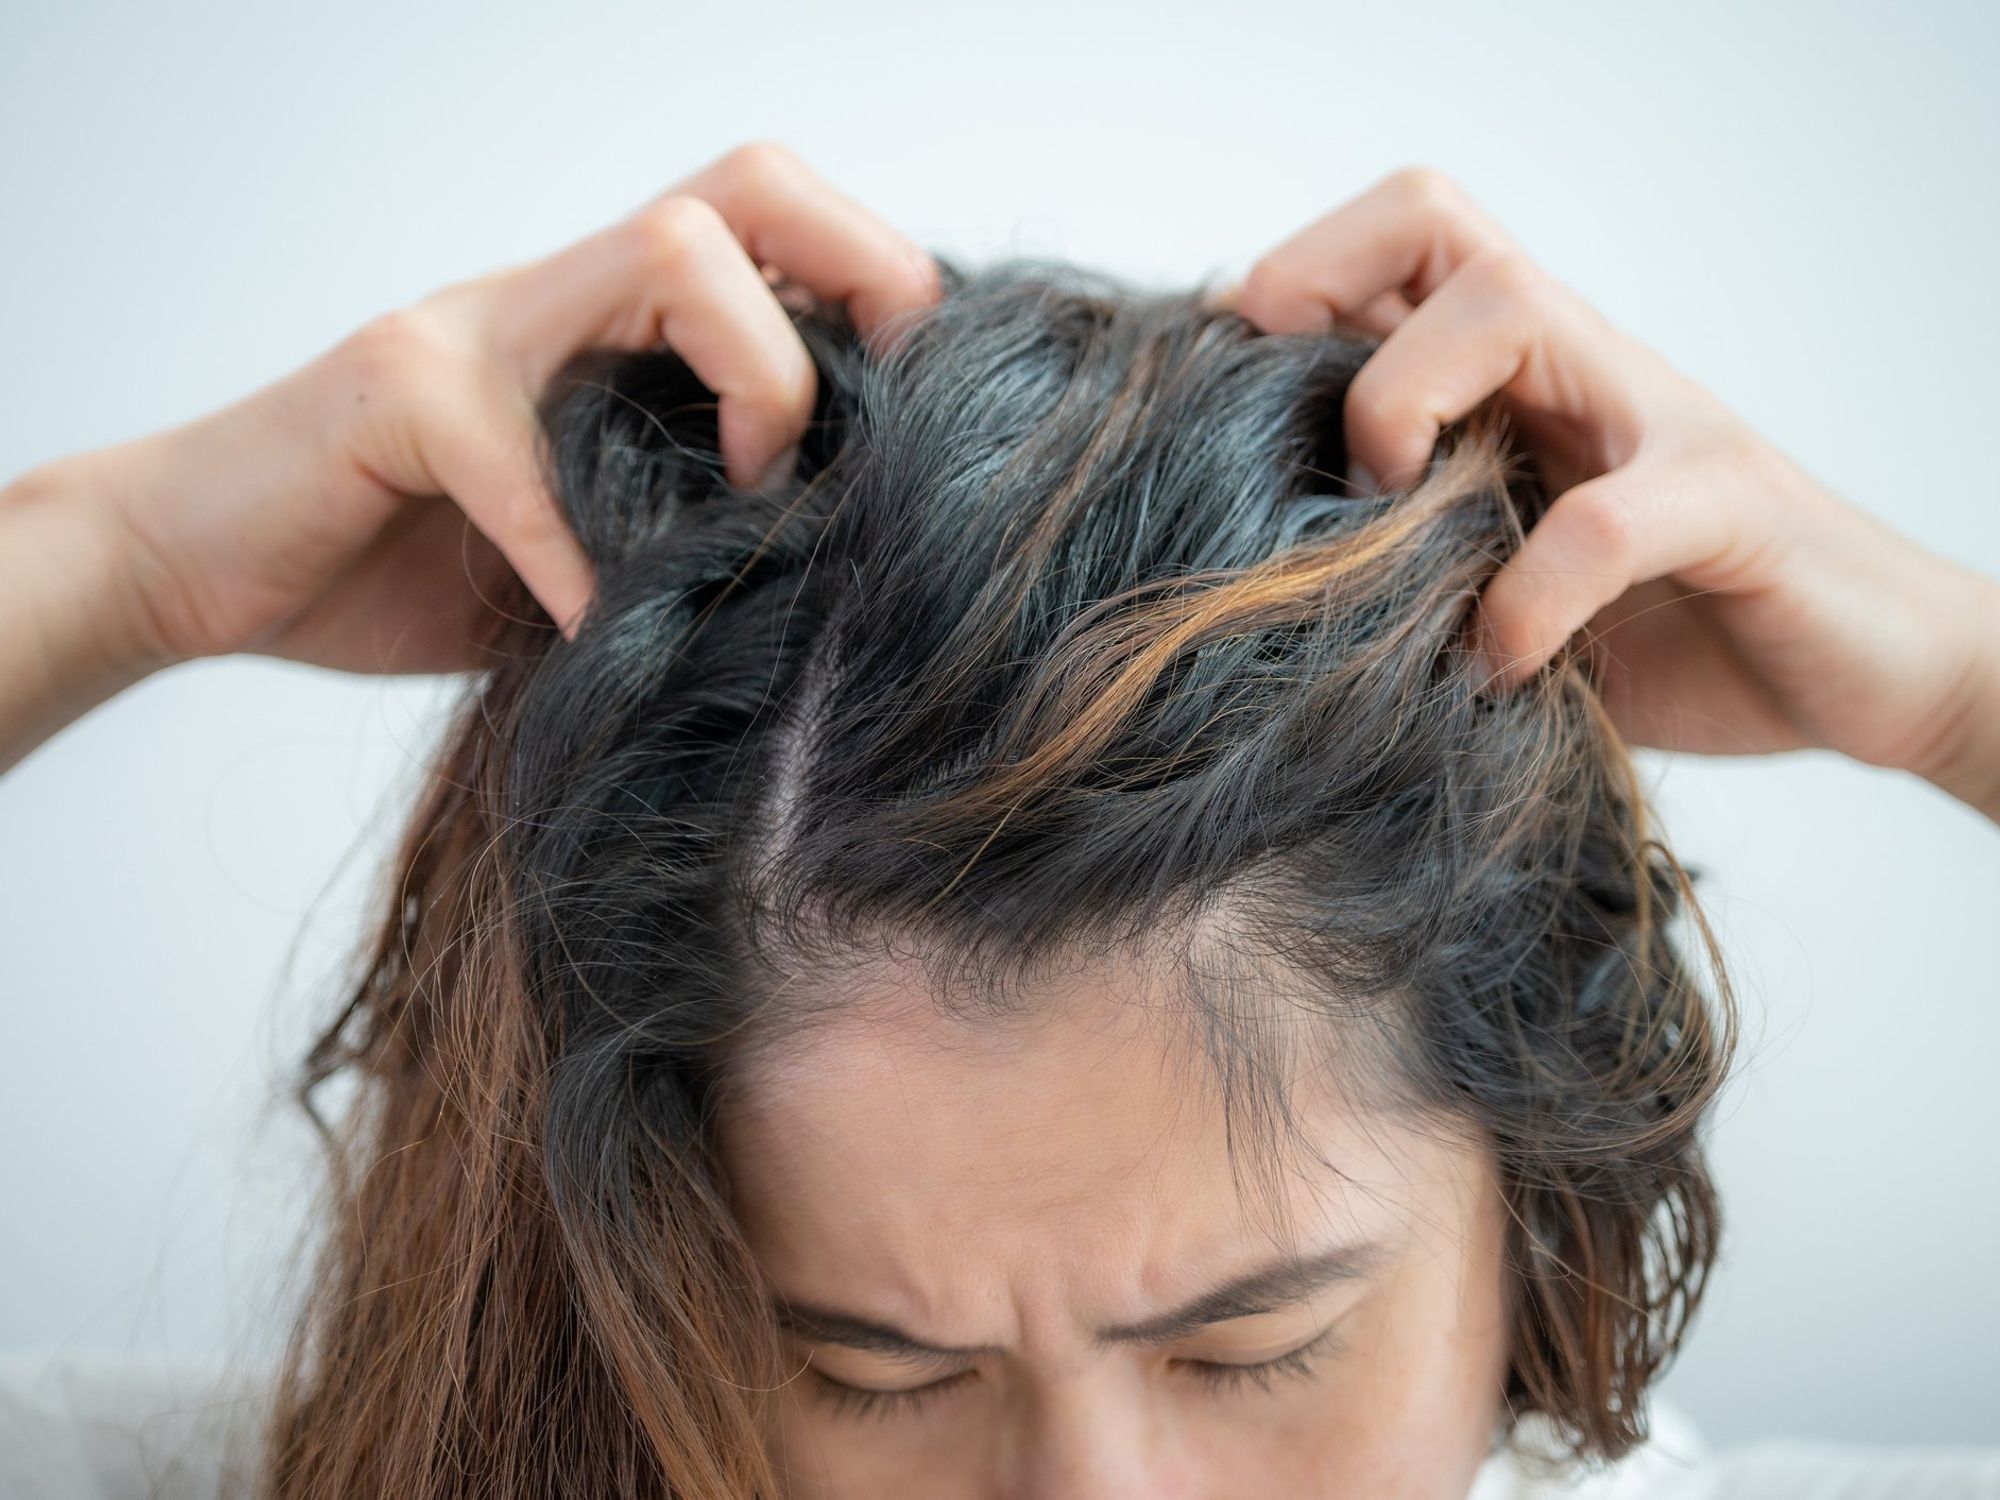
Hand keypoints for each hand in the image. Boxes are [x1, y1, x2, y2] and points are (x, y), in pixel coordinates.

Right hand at [34, 140, 939, 676]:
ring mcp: (477, 327)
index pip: (780, 229)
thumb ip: (687, 525)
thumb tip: (842, 578)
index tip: (933, 415)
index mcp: (614, 325)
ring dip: (751, 378)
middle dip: (854, 278)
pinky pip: (520, 453)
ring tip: (747, 502)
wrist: (205, 563)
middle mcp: (559, 297)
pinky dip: (578, 556)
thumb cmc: (409, 560)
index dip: (883, 292)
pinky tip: (591, 628)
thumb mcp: (589, 543)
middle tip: (874, 424)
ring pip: (663, 252)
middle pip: (745, 187)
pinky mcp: (395, 391)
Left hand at [1221, 167, 1999, 817]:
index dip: (1297, 282)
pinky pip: (1610, 520)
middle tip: (1323, 452)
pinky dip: (1530, 598)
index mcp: (1520, 374)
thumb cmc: (1656, 625)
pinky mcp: (1729, 505)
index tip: (1234, 395)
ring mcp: (1655, 420)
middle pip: (1439, 226)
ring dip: (1410, 408)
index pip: (1401, 238)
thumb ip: (1414, 549)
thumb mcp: (1503, 578)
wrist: (1853, 666)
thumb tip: (1251, 576)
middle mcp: (1578, 366)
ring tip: (1394, 534)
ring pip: (1511, 307)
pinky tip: (1499, 665)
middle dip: (1333, 304)